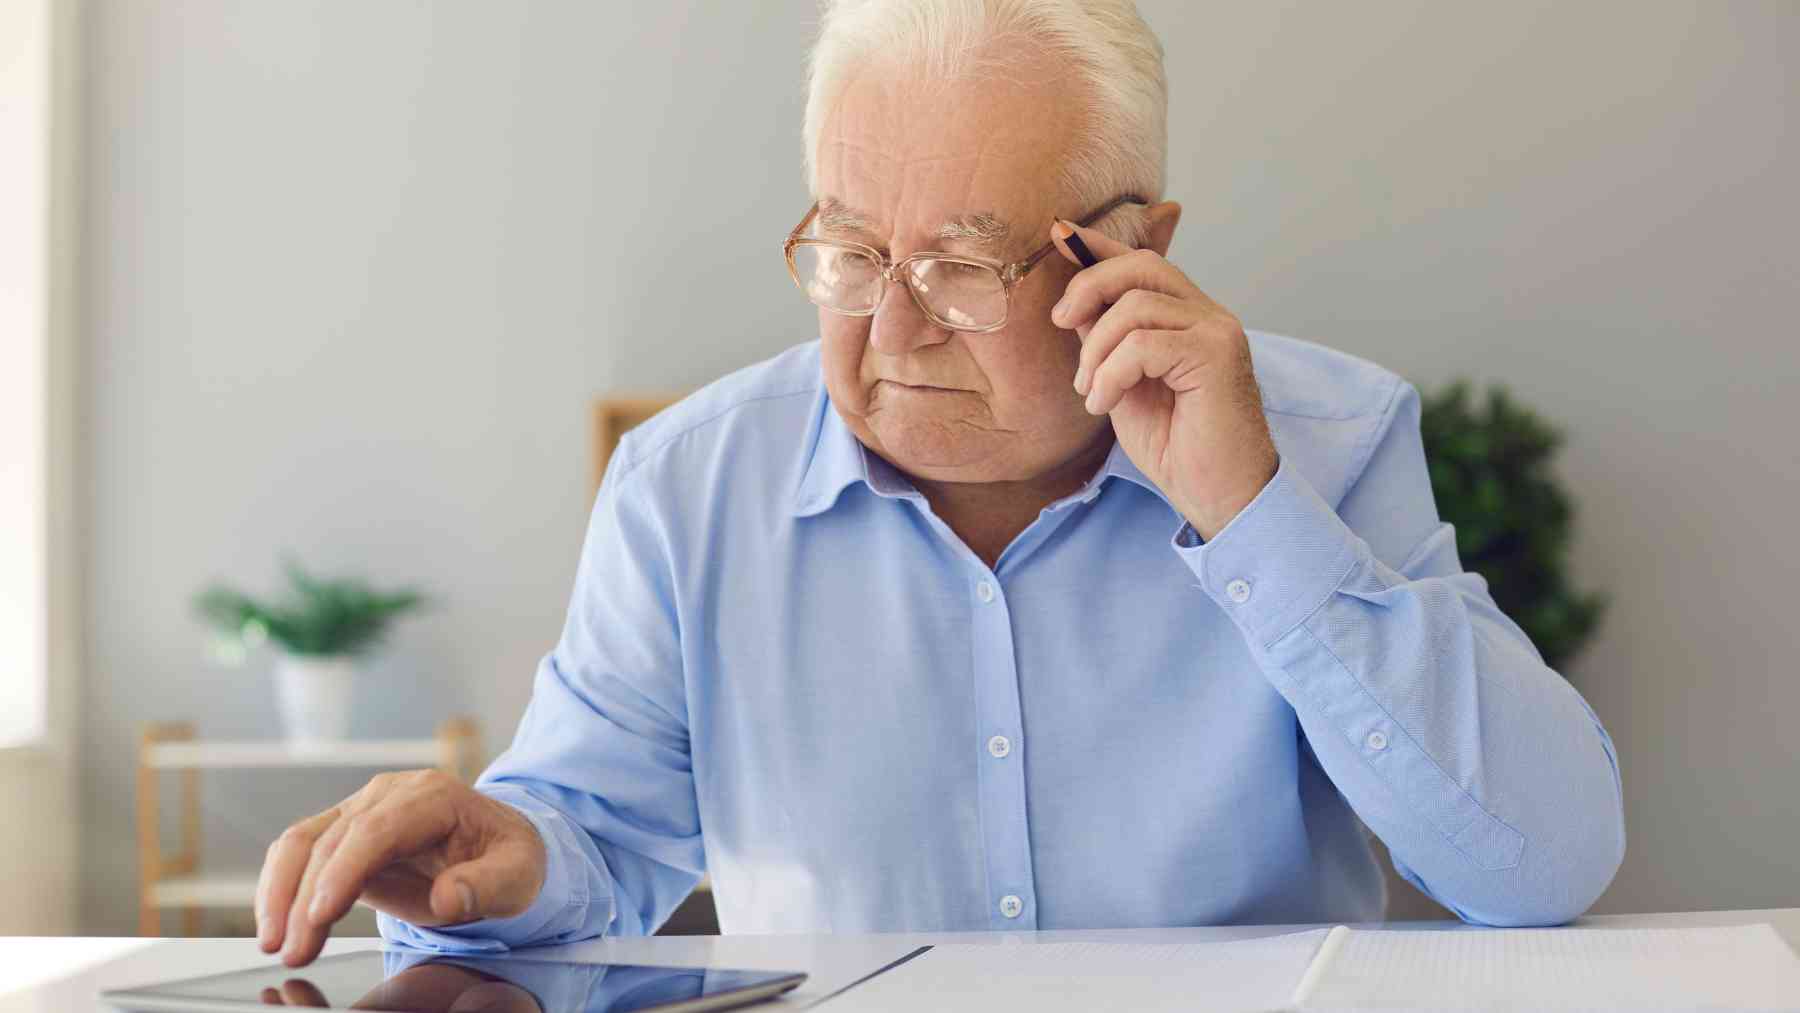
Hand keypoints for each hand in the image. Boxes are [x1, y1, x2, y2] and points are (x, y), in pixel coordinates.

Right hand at [255, 769, 547, 967]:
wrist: (497, 847)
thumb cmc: (506, 857)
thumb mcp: (518, 874)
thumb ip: (488, 885)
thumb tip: (449, 897)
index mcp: (433, 797)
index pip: (377, 829)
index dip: (344, 870)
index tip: (320, 913)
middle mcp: (389, 795)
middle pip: (334, 840)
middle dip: (305, 898)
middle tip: (296, 950)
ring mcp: (361, 809)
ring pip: (303, 842)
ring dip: (280, 892)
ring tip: (275, 944)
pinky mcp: (343, 833)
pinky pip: (299, 851)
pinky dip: (279, 886)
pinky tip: (274, 924)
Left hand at [1049, 219, 1277, 539]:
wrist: (1217, 494)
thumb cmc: (1176, 445)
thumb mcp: (1123, 384)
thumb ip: (1105, 341)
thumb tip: (1072, 303)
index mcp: (1188, 317)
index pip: (1142, 262)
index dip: (1098, 245)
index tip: (1057, 233)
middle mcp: (1208, 315)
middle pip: (1140, 266)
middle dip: (1088, 286)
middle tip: (1059, 323)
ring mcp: (1217, 330)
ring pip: (1135, 307)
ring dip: (1095, 351)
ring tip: (1090, 391)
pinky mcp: (1216, 354)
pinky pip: (1142, 345)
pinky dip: (1111, 373)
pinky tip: (1104, 403)